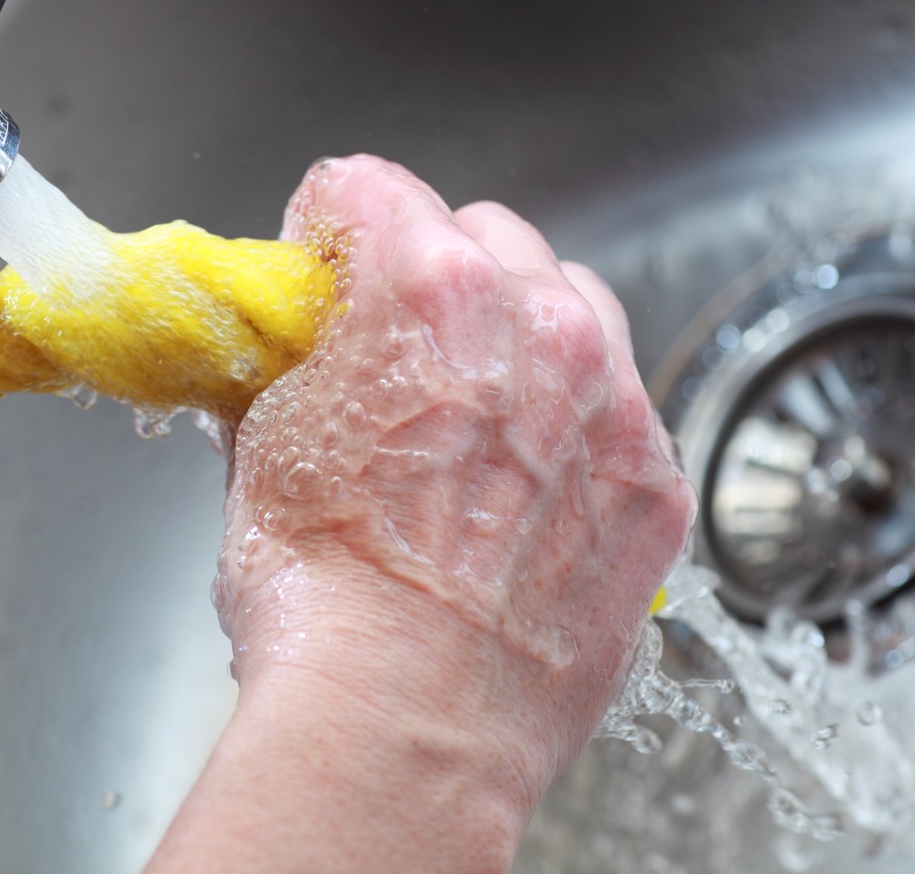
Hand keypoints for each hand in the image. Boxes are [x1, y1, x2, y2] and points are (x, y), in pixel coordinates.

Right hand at [154, 155, 693, 871]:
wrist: (403, 725)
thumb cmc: (323, 601)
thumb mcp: (259, 447)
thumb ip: (288, 363)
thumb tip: (291, 349)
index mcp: (425, 288)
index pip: (372, 188)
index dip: (332, 228)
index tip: (328, 264)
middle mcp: (536, 322)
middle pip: (484, 234)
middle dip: (436, 272)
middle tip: (401, 342)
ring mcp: (611, 400)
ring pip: (572, 303)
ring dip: (522, 330)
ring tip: (478, 407)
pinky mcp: (655, 479)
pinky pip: (621, 402)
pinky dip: (577, 419)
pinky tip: (530, 481)